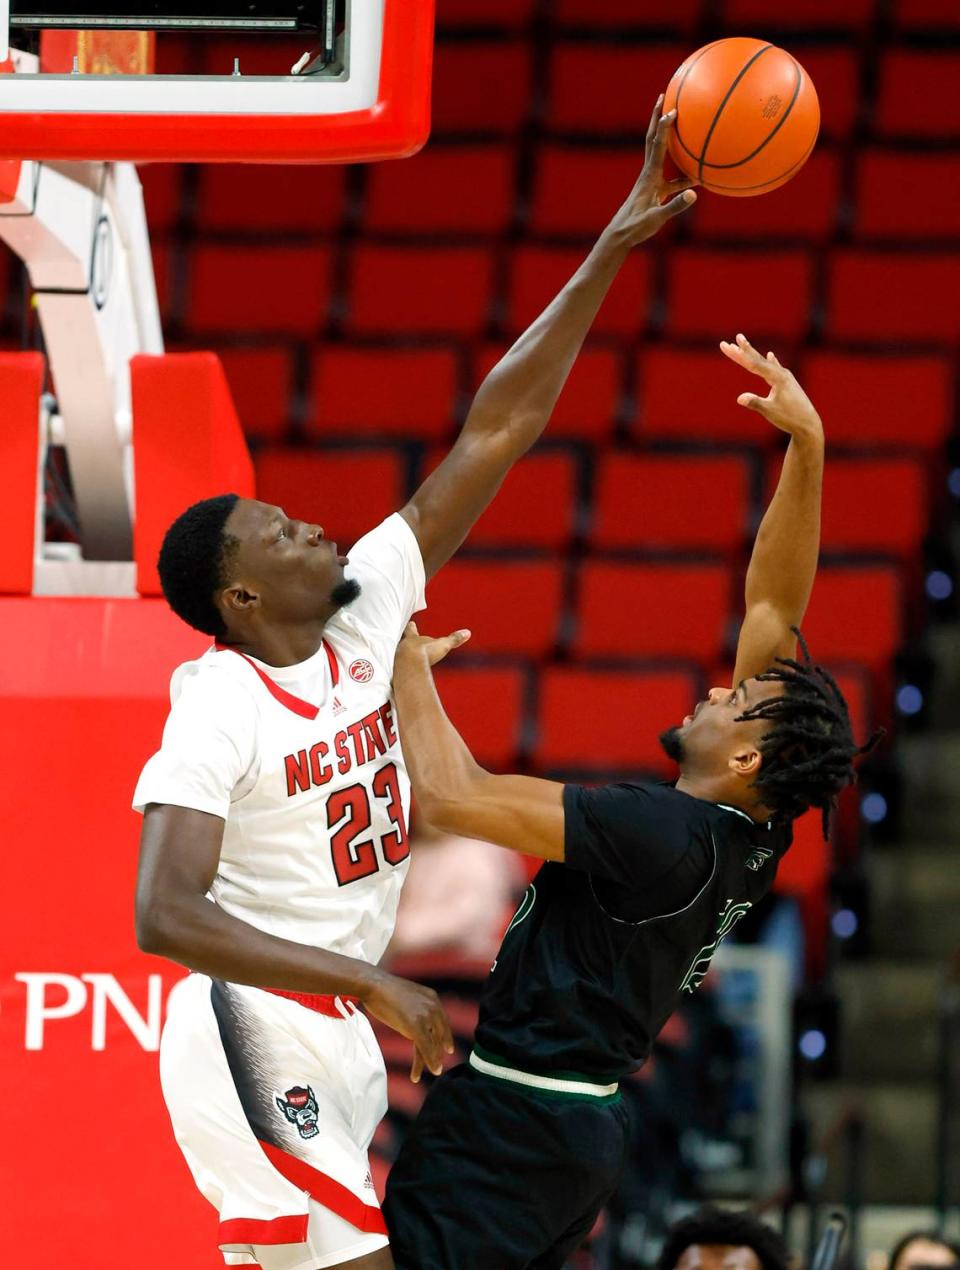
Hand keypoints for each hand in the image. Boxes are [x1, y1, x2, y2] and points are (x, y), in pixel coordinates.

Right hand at [361, 970, 454, 1082]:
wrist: (373, 984)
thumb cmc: (384, 990)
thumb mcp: (407, 997)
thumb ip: (416, 1007)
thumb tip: (414, 1017)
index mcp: (432, 997)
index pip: (442, 1022)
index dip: (445, 1037)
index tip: (448, 1049)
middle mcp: (433, 1006)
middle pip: (439, 1034)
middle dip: (439, 1051)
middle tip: (438, 1065)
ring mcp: (425, 1016)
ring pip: (432, 1044)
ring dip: (432, 1060)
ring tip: (434, 1072)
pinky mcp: (416, 1026)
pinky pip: (425, 1048)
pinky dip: (427, 1062)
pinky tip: (423, 1072)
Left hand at [394, 621, 470, 674]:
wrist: (409, 665)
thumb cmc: (425, 652)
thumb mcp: (443, 645)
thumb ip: (454, 639)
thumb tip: (467, 632)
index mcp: (412, 638)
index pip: (411, 630)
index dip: (412, 627)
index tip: (411, 623)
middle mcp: (402, 647)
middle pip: (402, 643)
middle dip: (404, 644)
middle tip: (403, 643)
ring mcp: (396, 659)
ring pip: (397, 656)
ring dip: (401, 658)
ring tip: (402, 662)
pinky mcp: (395, 671)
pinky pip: (396, 671)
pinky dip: (399, 673)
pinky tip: (401, 679)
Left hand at [608, 95, 696, 245]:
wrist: (619, 237)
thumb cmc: (635, 228)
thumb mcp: (656, 218)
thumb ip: (675, 207)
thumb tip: (694, 194)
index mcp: (649, 176)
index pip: (657, 146)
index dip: (664, 128)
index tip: (672, 110)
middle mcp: (649, 173)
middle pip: (653, 139)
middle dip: (658, 117)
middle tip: (664, 95)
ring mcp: (651, 181)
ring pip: (660, 152)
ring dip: (667, 135)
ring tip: (675, 118)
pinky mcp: (655, 191)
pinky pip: (672, 176)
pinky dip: (684, 173)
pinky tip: (697, 174)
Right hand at [719, 333, 822, 439]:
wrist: (809, 424)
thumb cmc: (790, 418)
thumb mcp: (770, 411)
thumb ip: (755, 403)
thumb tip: (740, 398)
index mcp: (778, 377)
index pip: (754, 363)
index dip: (739, 355)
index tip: (727, 346)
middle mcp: (782, 373)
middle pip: (757, 360)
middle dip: (741, 351)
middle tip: (727, 343)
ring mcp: (786, 377)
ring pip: (765, 363)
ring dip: (752, 355)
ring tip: (743, 345)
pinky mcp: (788, 383)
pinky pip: (775, 368)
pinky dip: (771, 361)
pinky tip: (770, 355)